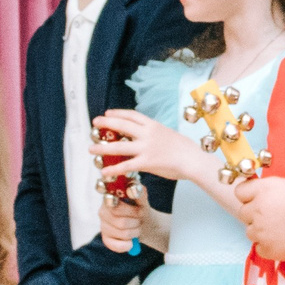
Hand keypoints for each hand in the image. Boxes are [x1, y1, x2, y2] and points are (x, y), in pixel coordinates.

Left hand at [91, 109, 206, 182]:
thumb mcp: (168, 134)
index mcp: (153, 125)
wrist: (193, 159)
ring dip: (103, 147)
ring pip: (119, 146)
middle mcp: (148, 134)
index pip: (132, 115)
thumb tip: (145, 137)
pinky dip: (114, 168)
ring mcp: (146, 148)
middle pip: (122, 125)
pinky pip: (126, 165)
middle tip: (95, 123)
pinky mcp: (147, 162)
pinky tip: (104, 171)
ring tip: (90, 148)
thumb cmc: (185, 149)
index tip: (108, 113)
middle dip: (106, 123)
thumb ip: (154, 134)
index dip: (118, 113)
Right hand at [99, 183, 148, 251]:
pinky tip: (131, 240)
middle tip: (140, 219)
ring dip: (135, 232)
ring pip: (122, 234)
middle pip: (121, 222)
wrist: (144, 222)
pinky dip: (128, 244)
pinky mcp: (106, 239)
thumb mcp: (143, 200)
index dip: (130, 210)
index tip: (140, 210)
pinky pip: (117, 246)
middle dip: (136, 222)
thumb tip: (134, 189)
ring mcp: (103, 226)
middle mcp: (103, 211)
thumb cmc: (140, 208)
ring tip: (137, 228)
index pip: (113, 204)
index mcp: (110, 197)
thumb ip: (139, 193)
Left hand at [238, 175, 284, 262]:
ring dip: (261, 231)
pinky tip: (282, 241)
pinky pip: (259, 248)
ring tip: (280, 230)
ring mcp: (259, 230)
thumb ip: (268, 189)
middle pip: (243, 213)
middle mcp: (257, 209)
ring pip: (250, 232)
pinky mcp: (266, 248)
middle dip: (254, 215)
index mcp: (262, 190)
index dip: (248, 196)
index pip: (239, 192)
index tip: (255, 200)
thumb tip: (258, 193)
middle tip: (272, 216)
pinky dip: (268, 246)